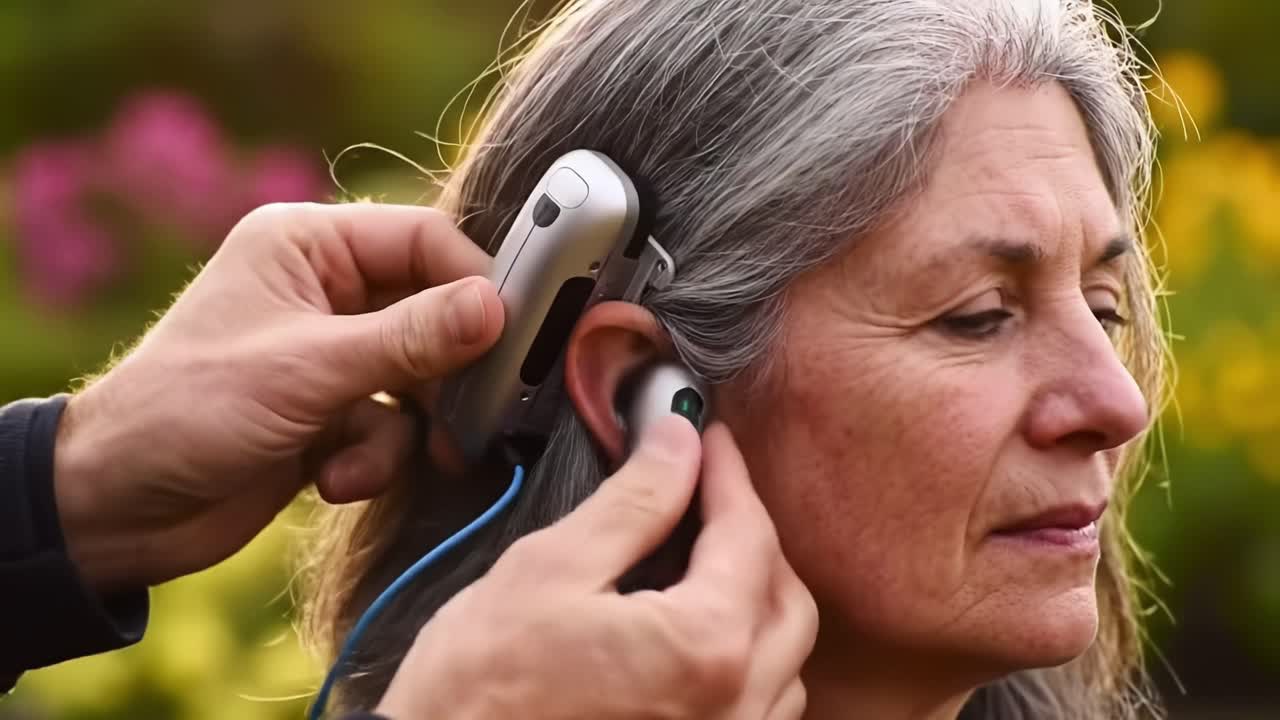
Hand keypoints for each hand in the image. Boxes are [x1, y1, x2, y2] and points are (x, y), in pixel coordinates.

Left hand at [52, 202, 504, 592]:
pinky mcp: (334, 414)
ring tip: (370, 460)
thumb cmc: (189, 412)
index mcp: (309, 246)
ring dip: (410, 428)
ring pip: (421, 378)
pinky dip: (374, 458)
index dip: (474, 282)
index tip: (515, 331)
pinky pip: (393, 427)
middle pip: (433, 312)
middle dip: (447, 370)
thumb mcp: (309, 369)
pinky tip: (333, 479)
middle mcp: (326, 292)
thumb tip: (497, 308)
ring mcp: (332, 355)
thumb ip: (411, 340)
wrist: (116, 508)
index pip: (424, 241)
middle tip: (476, 410)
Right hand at [375, 415, 818, 719]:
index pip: (748, 537)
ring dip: (759, 601)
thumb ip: (633, 502)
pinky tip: (703, 634)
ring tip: (708, 557)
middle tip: (709, 492)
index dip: (728, 475)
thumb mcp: (549, 570)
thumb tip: (678, 442)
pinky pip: (760, 710)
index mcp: (705, 648)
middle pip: (787, 601)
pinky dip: (749, 661)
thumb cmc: (478, 690)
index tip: (707, 439)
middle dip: (754, 536)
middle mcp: (735, 708)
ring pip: (785, 663)